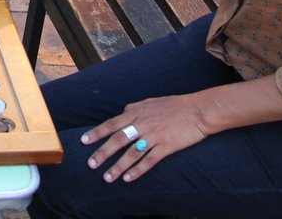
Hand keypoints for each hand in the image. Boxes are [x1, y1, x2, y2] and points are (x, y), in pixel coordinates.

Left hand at [81, 94, 209, 183]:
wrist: (198, 110)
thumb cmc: (174, 105)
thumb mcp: (149, 102)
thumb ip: (133, 109)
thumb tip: (121, 113)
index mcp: (136, 112)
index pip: (112, 124)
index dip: (97, 133)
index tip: (83, 142)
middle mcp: (142, 123)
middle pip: (118, 140)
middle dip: (102, 153)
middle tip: (90, 164)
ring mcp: (154, 135)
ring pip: (131, 153)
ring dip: (118, 166)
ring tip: (107, 178)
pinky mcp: (167, 146)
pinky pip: (149, 160)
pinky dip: (138, 170)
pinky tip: (128, 178)